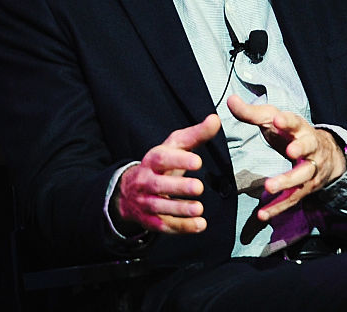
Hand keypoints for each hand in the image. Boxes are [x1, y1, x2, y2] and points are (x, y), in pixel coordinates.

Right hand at [112, 114, 220, 234]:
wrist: (130, 190)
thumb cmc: (161, 164)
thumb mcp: (175, 146)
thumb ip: (196, 134)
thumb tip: (216, 119)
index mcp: (152, 160)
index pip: (162, 159)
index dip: (179, 160)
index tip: (198, 162)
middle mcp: (146, 181)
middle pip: (158, 185)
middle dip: (178, 187)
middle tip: (199, 187)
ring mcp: (146, 203)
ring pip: (160, 208)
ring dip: (180, 209)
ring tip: (199, 208)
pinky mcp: (151, 220)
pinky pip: (165, 226)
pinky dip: (182, 227)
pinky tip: (200, 225)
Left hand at [226, 94, 345, 221]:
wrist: (325, 153)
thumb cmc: (291, 133)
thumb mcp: (273, 119)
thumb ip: (251, 113)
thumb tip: (230, 99)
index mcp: (299, 128)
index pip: (294, 122)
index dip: (287, 122)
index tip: (278, 120)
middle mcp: (309, 147)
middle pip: (307, 148)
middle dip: (300, 149)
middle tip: (291, 151)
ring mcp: (310, 169)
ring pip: (301, 176)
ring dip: (287, 181)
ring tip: (270, 186)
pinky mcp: (305, 188)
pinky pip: (292, 199)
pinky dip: (278, 207)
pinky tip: (263, 214)